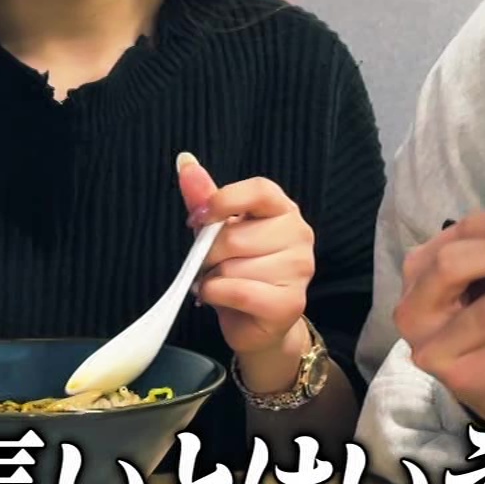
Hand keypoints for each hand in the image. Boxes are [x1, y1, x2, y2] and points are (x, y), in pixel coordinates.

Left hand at [176, 153, 315, 386]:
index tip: (198, 218)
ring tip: (222, 283)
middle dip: (209, 254)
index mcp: (284, 210)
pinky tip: (220, 297)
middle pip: (235, 235)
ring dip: (213, 278)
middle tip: (212, 265)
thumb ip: (206, 198)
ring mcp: (299, 270)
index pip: (259, 190)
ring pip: (232, 268)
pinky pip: (238, 291)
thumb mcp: (219, 230)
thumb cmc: (238, 270)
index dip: (223, 201)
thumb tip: (185, 161)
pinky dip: (216, 295)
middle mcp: (300, 235)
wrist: (256, 322)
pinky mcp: (290, 303)